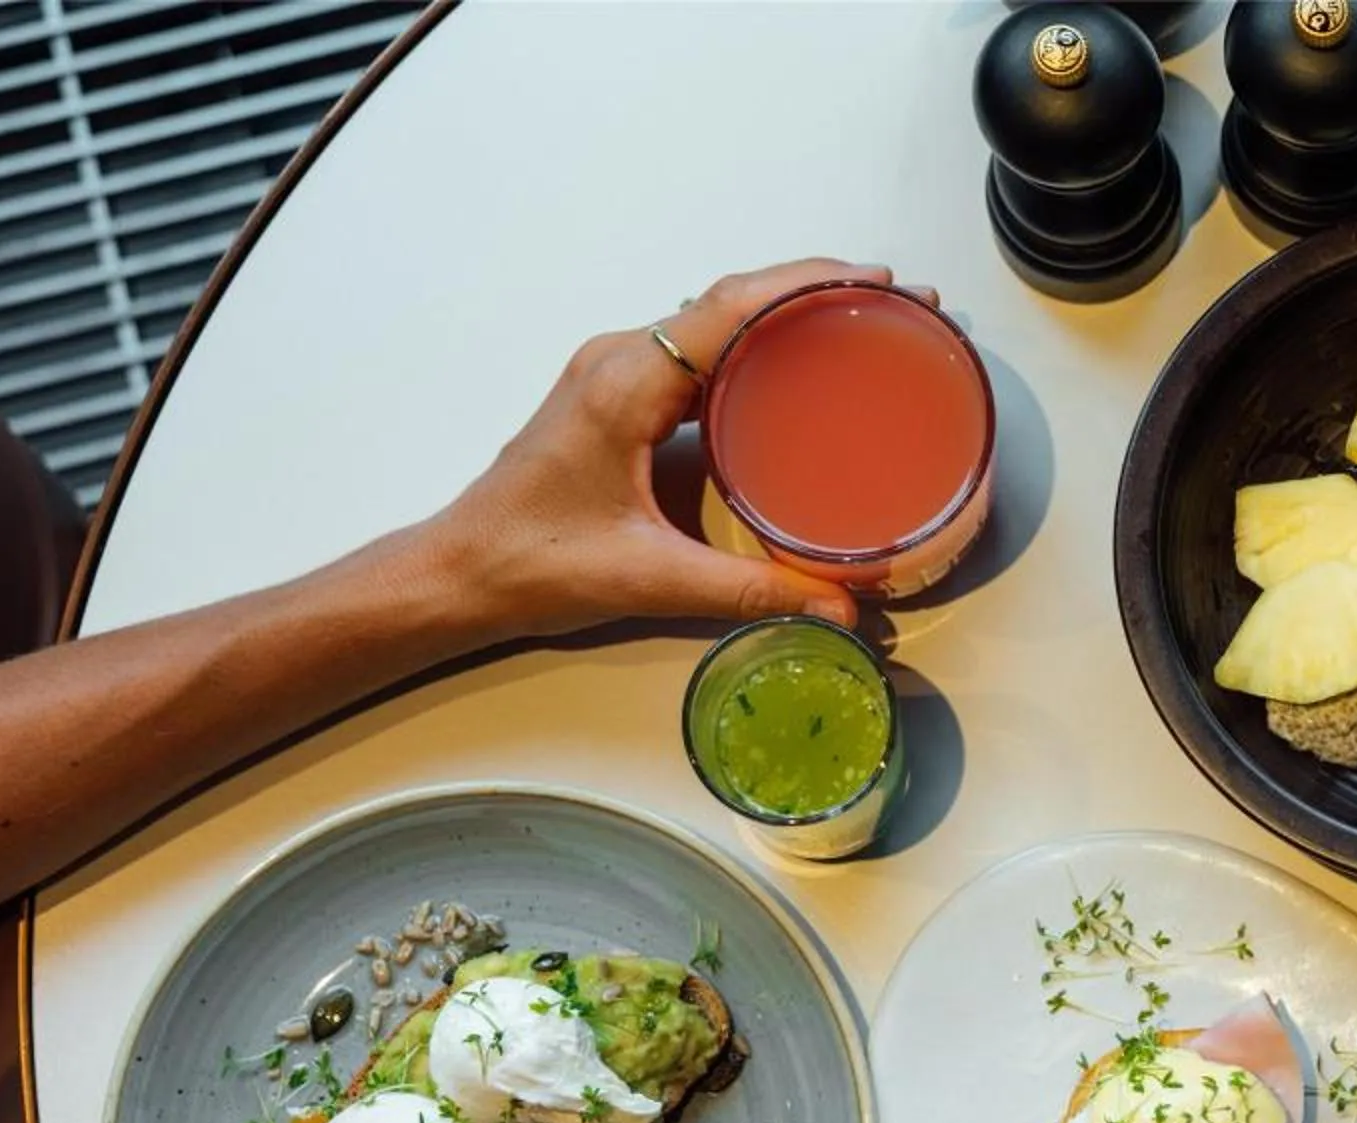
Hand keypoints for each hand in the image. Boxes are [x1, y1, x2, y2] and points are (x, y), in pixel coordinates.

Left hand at [425, 257, 940, 640]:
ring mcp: (616, 372)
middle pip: (731, 298)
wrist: (461, 572)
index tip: (880, 281)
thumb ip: (752, 591)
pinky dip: (755, 344)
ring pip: (714, 319)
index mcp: (626, 381)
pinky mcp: (618, 396)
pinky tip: (798, 370)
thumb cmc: (536, 564)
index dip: (811, 285)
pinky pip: (698, 350)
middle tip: (896, 304)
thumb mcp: (652, 579)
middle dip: (816, 291)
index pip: (731, 305)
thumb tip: (844, 608)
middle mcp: (621, 359)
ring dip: (787, 313)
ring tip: (861, 325)